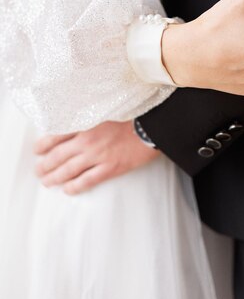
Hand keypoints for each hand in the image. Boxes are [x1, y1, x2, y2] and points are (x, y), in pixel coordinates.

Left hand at [34, 121, 158, 194]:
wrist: (151, 127)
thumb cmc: (130, 116)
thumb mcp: (105, 109)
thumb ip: (87, 116)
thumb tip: (72, 123)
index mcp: (85, 124)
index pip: (56, 135)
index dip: (43, 145)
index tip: (37, 150)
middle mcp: (87, 141)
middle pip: (58, 156)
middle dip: (45, 165)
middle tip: (38, 170)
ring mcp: (98, 156)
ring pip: (68, 170)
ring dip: (54, 178)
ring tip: (47, 182)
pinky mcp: (109, 168)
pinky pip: (87, 181)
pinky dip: (75, 186)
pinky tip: (68, 189)